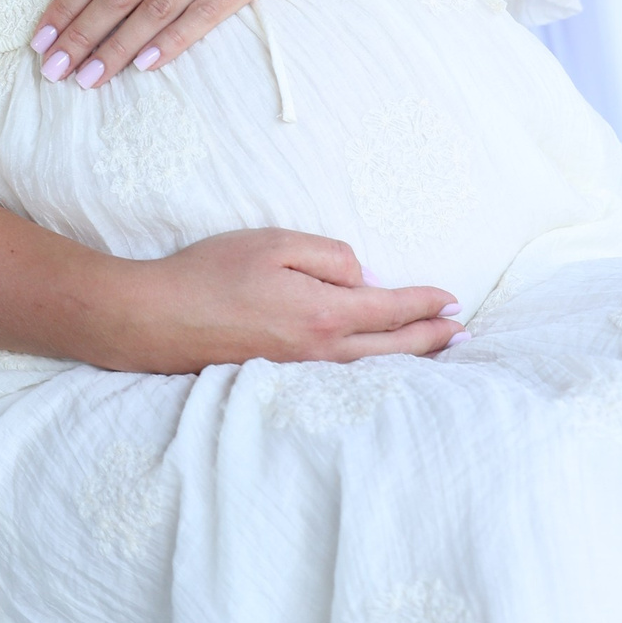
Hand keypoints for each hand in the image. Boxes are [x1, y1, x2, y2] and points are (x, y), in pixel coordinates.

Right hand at [108, 230, 464, 371]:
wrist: (160, 319)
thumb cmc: (213, 273)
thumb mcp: (275, 244)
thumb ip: (330, 257)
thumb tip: (366, 279)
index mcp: (325, 313)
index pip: (391, 309)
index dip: (425, 304)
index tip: (452, 300)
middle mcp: (322, 351)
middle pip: (391, 348)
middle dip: (431, 339)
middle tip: (462, 333)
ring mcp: (302, 371)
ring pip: (371, 367)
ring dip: (409, 357)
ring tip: (434, 350)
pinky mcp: (282, 378)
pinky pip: (344, 376)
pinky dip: (374, 369)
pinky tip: (376, 364)